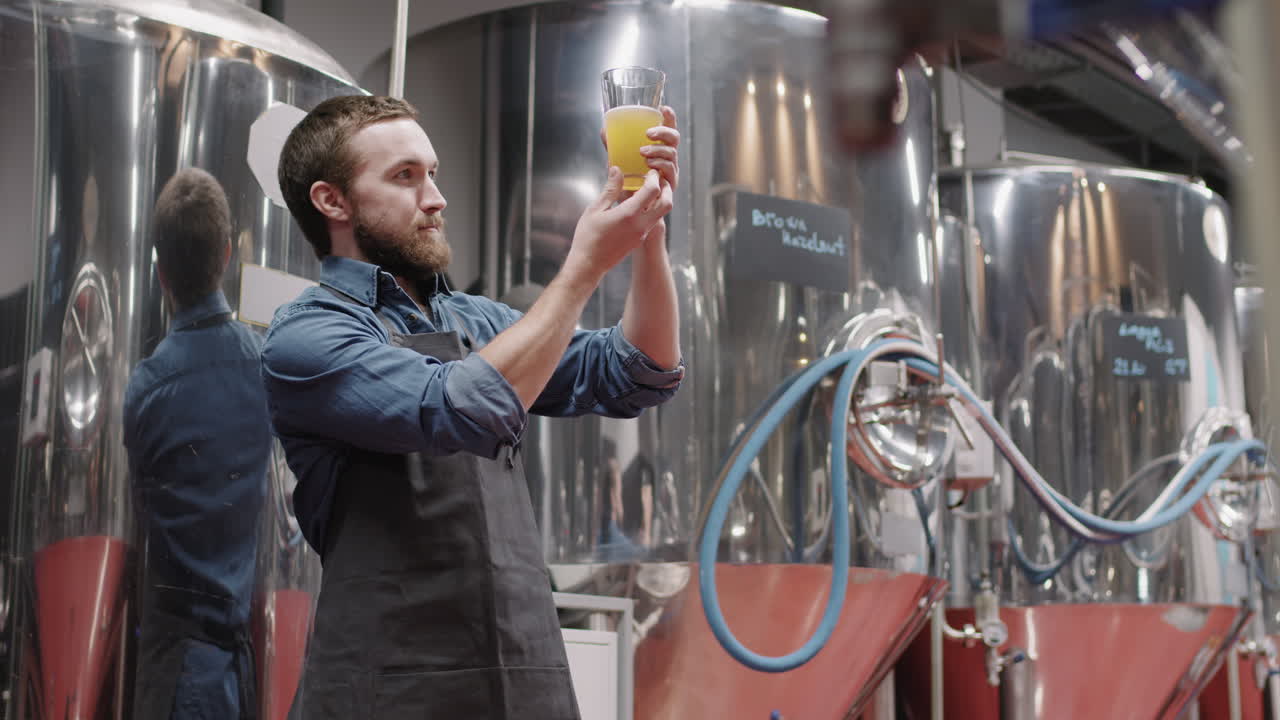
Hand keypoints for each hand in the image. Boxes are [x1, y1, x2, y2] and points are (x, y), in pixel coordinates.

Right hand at [564, 166, 671, 280]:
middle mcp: (640, 225)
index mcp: (629, 215)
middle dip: (665, 188)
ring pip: (662, 213)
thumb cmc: (588, 237)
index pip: (652, 190)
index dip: (653, 177)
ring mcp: (642, 234)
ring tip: (648, 189)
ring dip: (660, 199)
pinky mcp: (640, 239)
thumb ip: (610, 189)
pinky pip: (652, 220)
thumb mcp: (595, 209)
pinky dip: (652, 209)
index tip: (648, 170)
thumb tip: (617, 170)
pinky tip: (639, 203)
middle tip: (657, 179)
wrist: (589, 265)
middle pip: (667, 203)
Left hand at [600, 105, 680, 193]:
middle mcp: (668, 157)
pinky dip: (660, 166)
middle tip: (648, 134)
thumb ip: (614, 146)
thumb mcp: (620, 161)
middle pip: (674, 138)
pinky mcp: (669, 184)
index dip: (669, 117)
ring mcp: (670, 170)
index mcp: (659, 148)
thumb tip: (604, 130)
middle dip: (663, 132)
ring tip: (643, 152)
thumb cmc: (628, 182)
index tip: (663, 107)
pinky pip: (669, 171)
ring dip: (658, 150)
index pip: (668, 128)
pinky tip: (650, 166)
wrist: (632, 208)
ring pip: (672, 154)